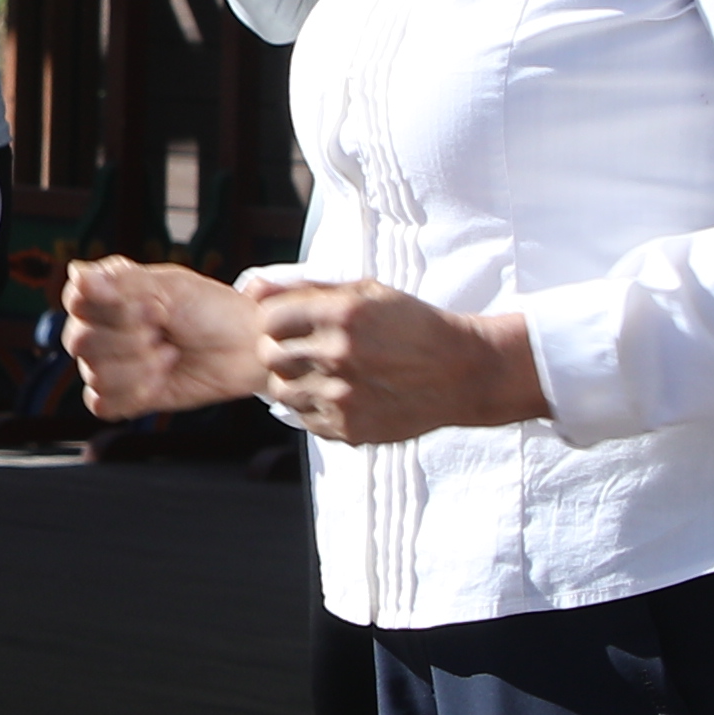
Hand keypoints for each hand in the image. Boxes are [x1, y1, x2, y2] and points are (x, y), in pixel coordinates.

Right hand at [61, 252, 272, 419]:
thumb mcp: (171, 288)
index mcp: (110, 291)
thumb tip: (76, 274)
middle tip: (163, 331)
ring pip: (94, 374)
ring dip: (140, 369)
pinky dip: (133, 395)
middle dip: (131, 341)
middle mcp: (105, 326)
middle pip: (81, 341)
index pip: (77, 301)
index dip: (111, 310)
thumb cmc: (213, 311)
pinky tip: (158, 382)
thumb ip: (121, 283)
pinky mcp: (125, 395)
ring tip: (169, 355)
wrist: (246, 350)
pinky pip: (102, 404)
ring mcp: (112, 362)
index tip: (150, 308)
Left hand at [238, 272, 541, 446]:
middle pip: (270, 356)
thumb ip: (307, 286)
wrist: (462, 372)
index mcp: (343, 313)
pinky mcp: (351, 429)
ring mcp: (344, 396)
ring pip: (283, 391)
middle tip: (305, 350)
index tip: (292, 324)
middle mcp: (340, 354)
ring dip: (295, 381)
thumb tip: (251, 286)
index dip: (277, 320)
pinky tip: (343, 394)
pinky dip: (316, 408)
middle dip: (281, 350)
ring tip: (323, 373)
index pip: (269, 318)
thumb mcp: (366, 291)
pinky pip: (306, 420)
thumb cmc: (410, 324)